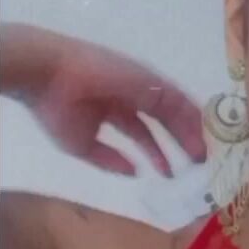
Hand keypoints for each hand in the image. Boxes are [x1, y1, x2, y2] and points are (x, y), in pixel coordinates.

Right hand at [0, 24, 205, 174]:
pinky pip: (175, 96)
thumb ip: (109, 160)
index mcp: (112, 109)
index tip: (172, 172)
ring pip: (172, 109)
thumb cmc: (57, 109)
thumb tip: (136, 172)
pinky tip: (200, 130)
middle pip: (162, 121)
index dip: (157, 152)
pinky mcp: (147, 79)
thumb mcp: (82, 145)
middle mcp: (130, 96)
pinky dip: (189, 112)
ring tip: (202, 154)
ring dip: (188, 130)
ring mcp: (140, 85)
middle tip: (197, 163)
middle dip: (179, 141)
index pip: (142, 133)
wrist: (46, 75)